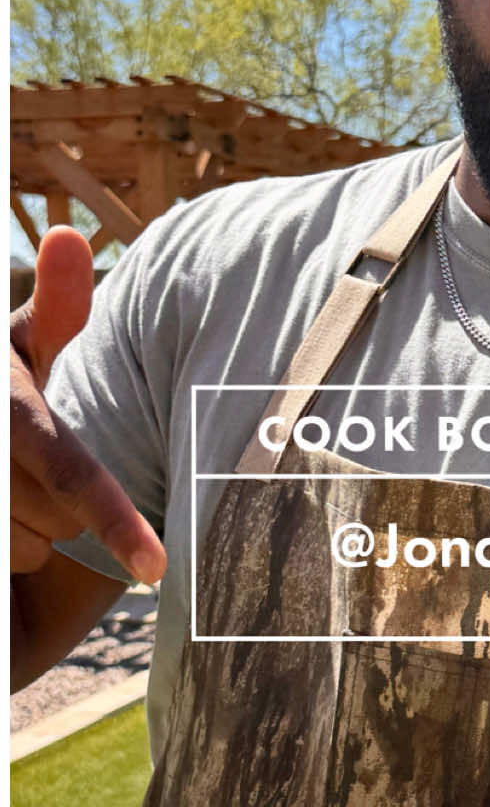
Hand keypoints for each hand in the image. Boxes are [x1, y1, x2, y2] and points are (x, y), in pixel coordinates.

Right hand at [10, 226, 165, 583]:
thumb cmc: (3, 393)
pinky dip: (12, 559)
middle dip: (66, 513)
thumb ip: (53, 310)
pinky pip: (6, 567)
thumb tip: (69, 237)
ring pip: (26, 550)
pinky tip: (2, 525)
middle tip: (41, 476)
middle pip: (56, 519)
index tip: (157, 569)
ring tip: (12, 496)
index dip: (113, 521)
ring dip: (32, 539)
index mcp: (4, 400)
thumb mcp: (19, 350)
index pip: (66, 469)